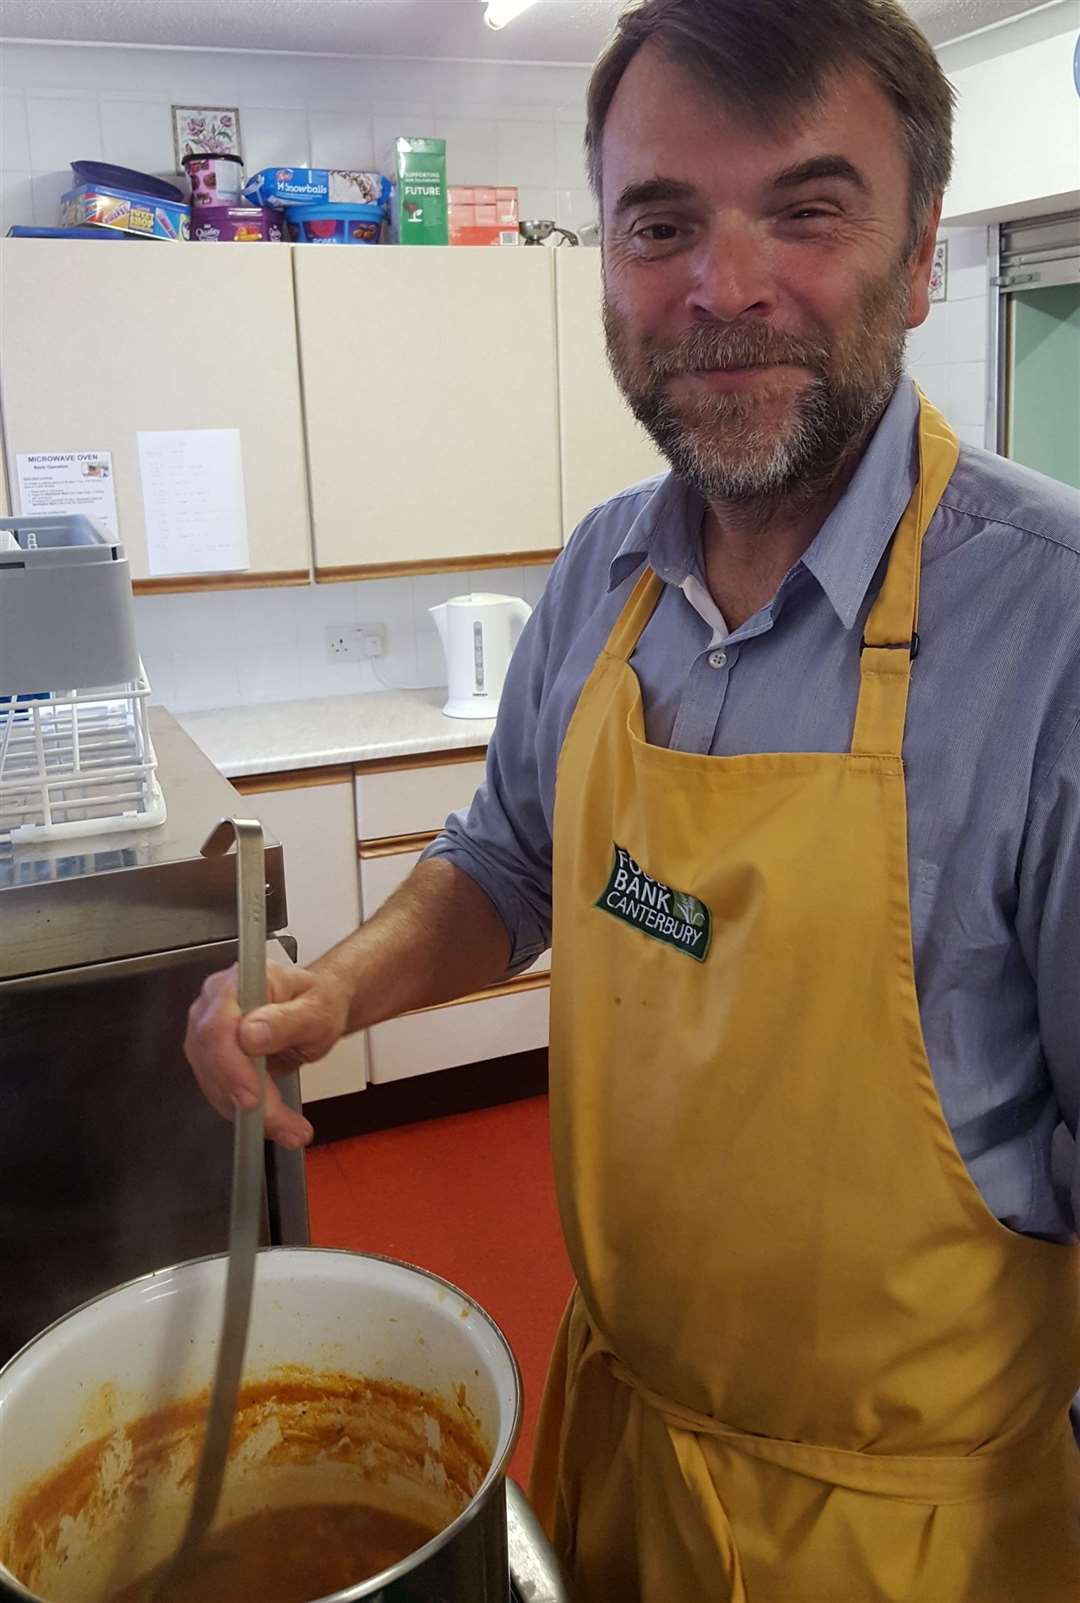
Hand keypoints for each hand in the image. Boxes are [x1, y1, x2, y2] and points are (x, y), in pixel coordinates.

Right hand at [185, 962, 349, 1148]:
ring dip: (250, 1113)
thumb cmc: (316, 1002)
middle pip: (212, 1059)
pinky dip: (246, 1112)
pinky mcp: (211, 1058)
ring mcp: (207, 1032)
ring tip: (289, 1129)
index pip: (219, 1026)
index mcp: (239, 982)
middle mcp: (213, 1005)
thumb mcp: (317, 1010)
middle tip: (284, 1126)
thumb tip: (250, 1036)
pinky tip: (274, 1120)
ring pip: (214, 1082)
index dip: (231, 1066)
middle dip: (247, 1099)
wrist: (314, 1008)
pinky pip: (220, 1091)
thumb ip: (286, 1020)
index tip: (253, 1098)